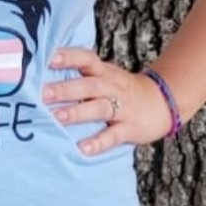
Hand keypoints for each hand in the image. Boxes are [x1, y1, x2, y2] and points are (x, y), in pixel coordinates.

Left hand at [42, 48, 173, 155]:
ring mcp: (121, 108)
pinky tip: (83, 148)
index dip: (69, 57)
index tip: (49, 57)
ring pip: (98, 108)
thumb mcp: (106, 74)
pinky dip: (98, 142)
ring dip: (77, 112)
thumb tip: (43, 69)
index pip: (86, 58)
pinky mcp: (129, 129)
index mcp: (103, 71)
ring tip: (57, 117)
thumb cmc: (121, 87)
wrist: (162, 102)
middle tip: (43, 93)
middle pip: (88, 85)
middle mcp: (111, 87)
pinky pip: (113, 136)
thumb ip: (81, 72)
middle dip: (65, 89)